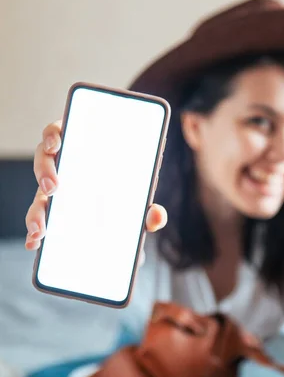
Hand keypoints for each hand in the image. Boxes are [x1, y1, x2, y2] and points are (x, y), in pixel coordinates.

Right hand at [25, 120, 167, 261]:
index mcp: (85, 152)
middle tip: (52, 187)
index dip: (55, 135)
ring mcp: (57, 190)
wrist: (123, 228)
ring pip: (39, 193)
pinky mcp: (52, 212)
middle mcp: (66, 167)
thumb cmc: (129, 198)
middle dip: (44, 170)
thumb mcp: (140, 202)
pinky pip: (39, 219)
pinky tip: (35, 244)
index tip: (56, 144)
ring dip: (36, 209)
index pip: (62, 133)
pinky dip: (33, 232)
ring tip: (41, 227)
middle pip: (44, 159)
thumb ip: (149, 210)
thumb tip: (156, 216)